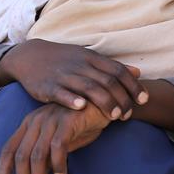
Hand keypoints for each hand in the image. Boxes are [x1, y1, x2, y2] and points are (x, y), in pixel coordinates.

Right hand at [0, 39, 147, 119]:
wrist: (29, 55)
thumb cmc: (64, 60)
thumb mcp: (88, 58)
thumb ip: (112, 67)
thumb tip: (137, 72)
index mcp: (92, 58)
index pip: (118, 71)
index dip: (133, 85)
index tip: (144, 100)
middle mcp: (80, 65)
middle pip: (106, 81)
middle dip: (120, 98)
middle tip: (128, 115)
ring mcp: (63, 75)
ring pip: (88, 87)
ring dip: (103, 102)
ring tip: (113, 117)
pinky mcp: (47, 86)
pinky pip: (61, 92)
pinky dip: (72, 99)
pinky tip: (81, 108)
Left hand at [0, 102, 110, 173]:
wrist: (102, 102)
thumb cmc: (79, 123)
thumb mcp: (57, 141)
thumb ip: (44, 155)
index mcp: (29, 124)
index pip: (8, 148)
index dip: (3, 170)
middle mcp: (36, 121)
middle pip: (21, 155)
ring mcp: (51, 120)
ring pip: (37, 155)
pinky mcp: (67, 121)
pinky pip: (57, 146)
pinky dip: (57, 164)